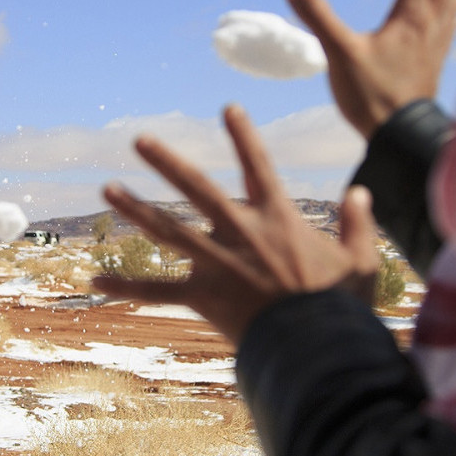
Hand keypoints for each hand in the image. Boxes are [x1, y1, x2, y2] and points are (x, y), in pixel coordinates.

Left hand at [93, 105, 380, 346]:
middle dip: (168, 163)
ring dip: (136, 208)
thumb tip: (360, 192)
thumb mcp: (360, 260)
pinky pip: (158, 292)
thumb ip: (358, 224)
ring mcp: (217, 263)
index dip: (243, 137)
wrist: (316, 347)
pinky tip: (95, 283)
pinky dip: (127, 288)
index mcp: (278, 219)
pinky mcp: (203, 297)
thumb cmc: (341, 305)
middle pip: (197, 189)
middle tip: (139, 141)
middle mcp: (241, 233)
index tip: (227, 108)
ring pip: (168, 229)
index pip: (258, 167)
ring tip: (108, 189)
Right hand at [287, 0, 455, 138]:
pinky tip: (452, 18)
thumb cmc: (373, 95)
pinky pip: (450, 29)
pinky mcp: (435, 65)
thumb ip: (318, 16)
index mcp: (411, 16)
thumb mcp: (340, 53)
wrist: (403, 138)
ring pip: (453, 4)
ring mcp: (436, 46)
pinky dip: (454, 13)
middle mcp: (431, 25)